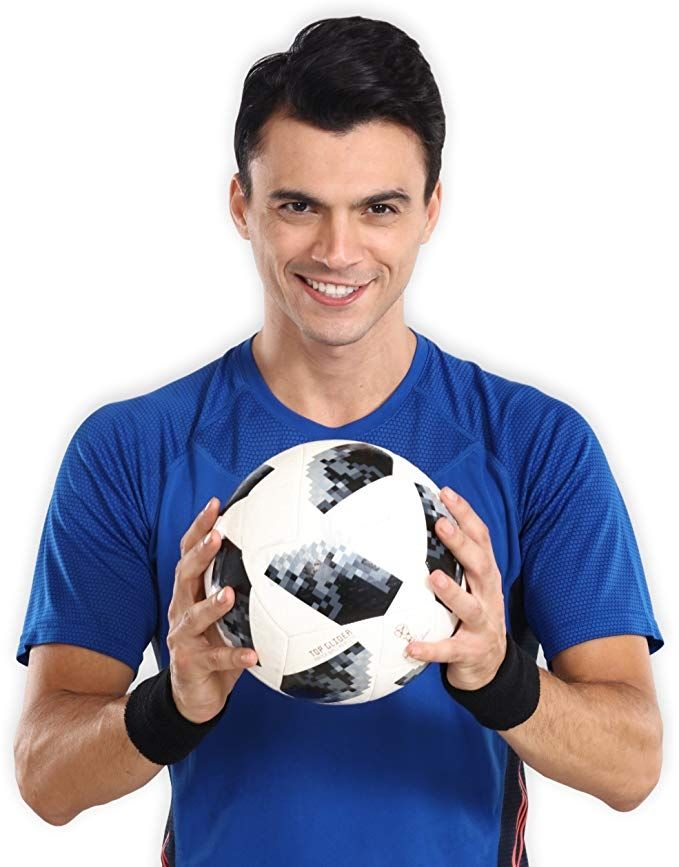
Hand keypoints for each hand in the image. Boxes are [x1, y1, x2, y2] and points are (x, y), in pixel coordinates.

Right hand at [166, 497, 257, 722]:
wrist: (194, 695)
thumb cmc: (217, 645)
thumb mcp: (231, 614)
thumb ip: (247, 590)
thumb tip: (286, 558)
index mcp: (191, 592)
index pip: (190, 553)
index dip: (199, 528)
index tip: (216, 504)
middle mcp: (182, 608)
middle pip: (185, 574)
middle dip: (201, 554)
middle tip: (218, 536)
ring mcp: (183, 637)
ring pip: (193, 616)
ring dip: (212, 604)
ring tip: (229, 594)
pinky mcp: (191, 663)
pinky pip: (215, 658)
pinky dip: (234, 655)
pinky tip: (252, 654)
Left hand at [407, 487, 506, 690]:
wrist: (492, 667)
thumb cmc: (472, 616)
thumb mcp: (469, 585)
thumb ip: (452, 559)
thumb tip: (417, 523)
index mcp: (485, 576)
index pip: (481, 539)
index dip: (466, 515)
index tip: (445, 493)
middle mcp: (487, 596)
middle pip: (480, 565)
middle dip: (461, 544)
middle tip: (440, 525)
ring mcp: (482, 625)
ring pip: (470, 607)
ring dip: (452, 592)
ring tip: (432, 578)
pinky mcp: (470, 652)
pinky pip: (449, 650)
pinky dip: (431, 648)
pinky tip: (410, 646)